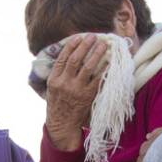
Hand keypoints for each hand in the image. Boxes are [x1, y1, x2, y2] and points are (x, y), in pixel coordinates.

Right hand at [45, 34, 107, 150]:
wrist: (62, 124)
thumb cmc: (58, 104)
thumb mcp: (51, 88)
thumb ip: (59, 73)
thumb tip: (70, 56)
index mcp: (53, 80)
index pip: (62, 58)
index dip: (71, 46)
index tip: (78, 37)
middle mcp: (64, 83)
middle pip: (75, 59)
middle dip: (85, 46)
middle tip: (93, 36)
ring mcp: (76, 90)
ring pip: (88, 67)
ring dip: (96, 54)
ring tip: (103, 45)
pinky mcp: (87, 96)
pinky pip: (98, 80)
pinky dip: (104, 70)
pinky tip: (109, 62)